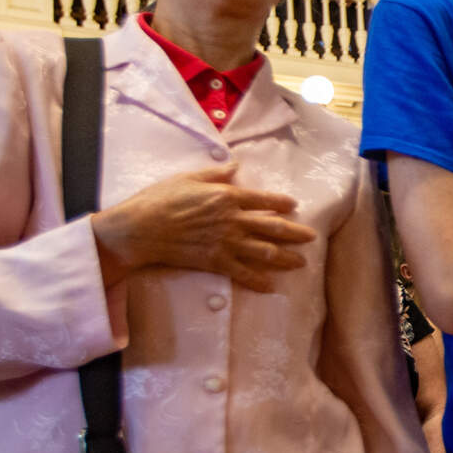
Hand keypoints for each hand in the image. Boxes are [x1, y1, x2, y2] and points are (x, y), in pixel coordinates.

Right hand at [90, 163, 317, 291]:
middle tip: (311, 238)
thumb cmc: (161, 199)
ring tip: (300, 263)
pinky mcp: (215, 262)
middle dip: (295, 234)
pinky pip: (242, 273)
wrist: (141, 229)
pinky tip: (271, 286)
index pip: (263, 200)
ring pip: (264, 252)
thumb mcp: (189, 177)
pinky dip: (258, 281)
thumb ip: (216, 173)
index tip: (294, 206)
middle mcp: (232, 220)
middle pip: (272, 228)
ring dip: (285, 258)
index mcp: (227, 196)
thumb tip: (235, 166)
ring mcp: (225, 243)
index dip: (281, 203)